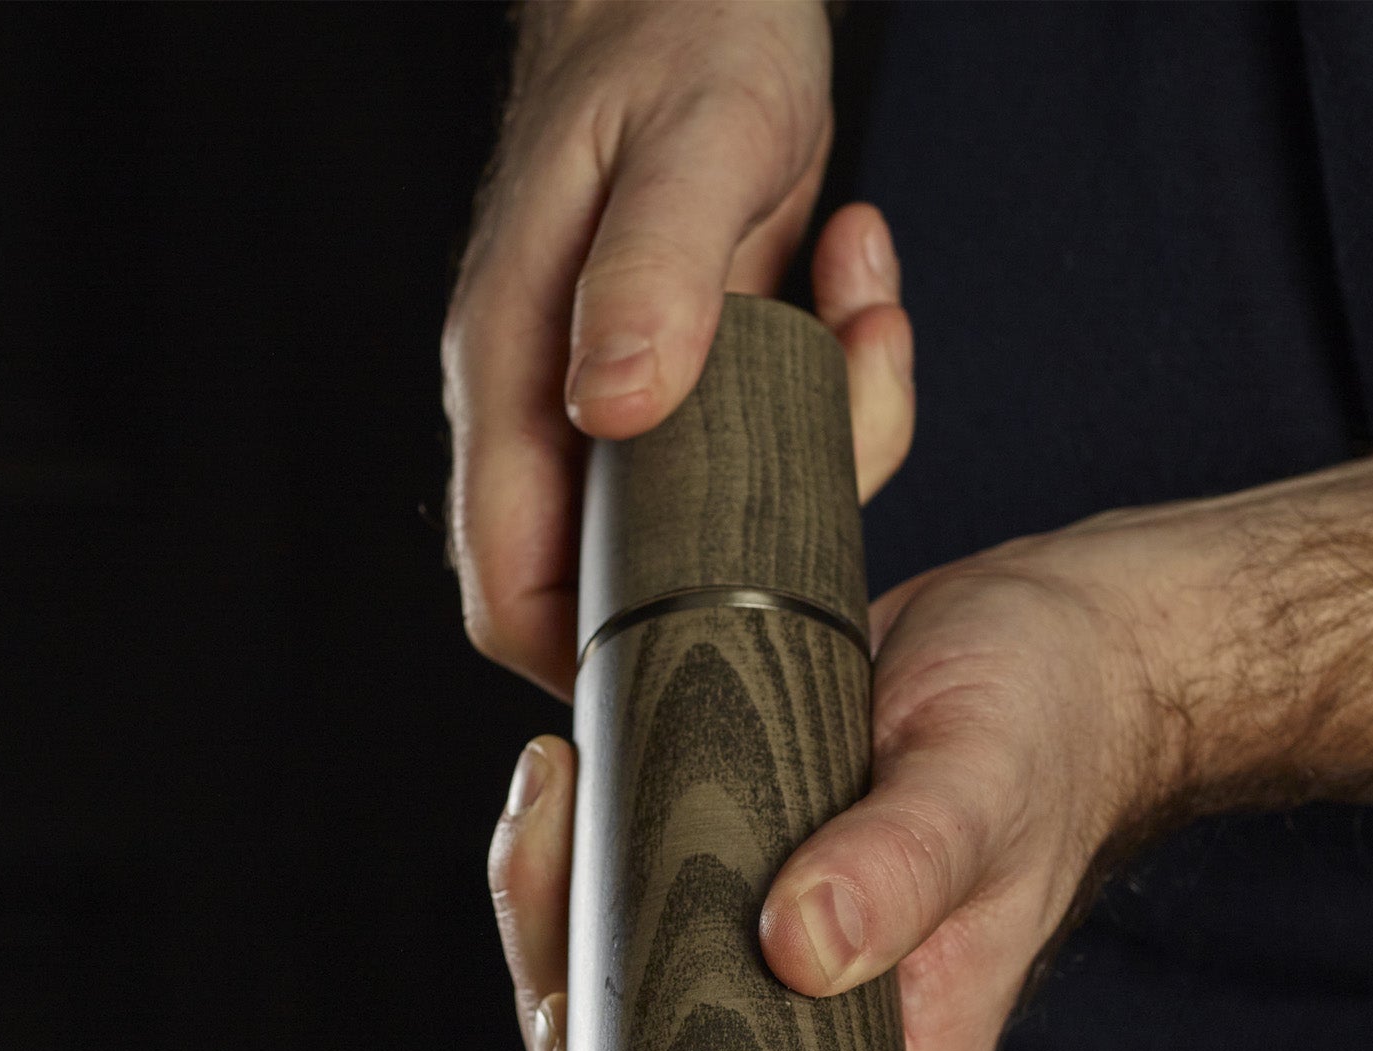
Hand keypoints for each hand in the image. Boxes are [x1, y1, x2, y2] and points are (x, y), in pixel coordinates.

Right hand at [445, 0, 914, 692]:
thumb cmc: (677, 37)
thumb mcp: (686, 147)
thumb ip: (652, 276)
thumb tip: (615, 410)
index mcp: (516, 374)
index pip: (511, 587)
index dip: (584, 660)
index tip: (696, 665)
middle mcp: (560, 404)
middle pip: (622, 579)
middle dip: (747, 554)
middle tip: (840, 448)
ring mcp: (625, 401)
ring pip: (715, 519)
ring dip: (823, 446)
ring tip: (861, 319)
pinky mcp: (694, 382)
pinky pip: (768, 446)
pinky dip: (841, 391)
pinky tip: (854, 286)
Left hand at [491, 417, 1372, 1050]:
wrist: (1103, 652)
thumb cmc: (1062, 727)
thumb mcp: (993, 789)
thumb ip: (911, 881)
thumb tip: (794, 954)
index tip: (554, 959)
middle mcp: (810, 1025)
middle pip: (623, 1043)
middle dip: (549, 948)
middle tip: (548, 813)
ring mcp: (779, 950)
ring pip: (614, 963)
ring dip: (554, 887)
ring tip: (552, 786)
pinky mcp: (764, 865)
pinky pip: (640, 874)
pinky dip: (591, 825)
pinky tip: (566, 767)